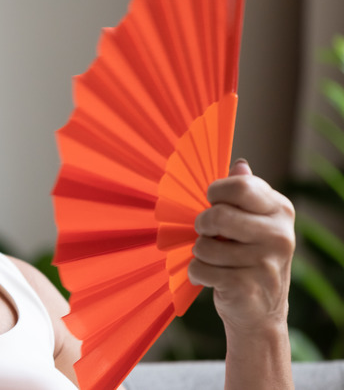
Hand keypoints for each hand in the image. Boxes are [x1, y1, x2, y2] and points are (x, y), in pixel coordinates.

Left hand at [188, 159, 295, 333]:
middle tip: (208, 233)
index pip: (239, 186)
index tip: (213, 203)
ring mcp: (265, 262)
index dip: (215, 193)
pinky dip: (197, 274)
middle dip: (202, 225)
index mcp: (280, 210)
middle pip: (218, 215)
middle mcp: (279, 235)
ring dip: (200, 254)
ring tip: (216, 260)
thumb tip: (239, 165)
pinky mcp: (247, 286)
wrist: (261, 311)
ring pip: (204, 245)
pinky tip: (213, 278)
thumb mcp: (253, 222)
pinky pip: (200, 269)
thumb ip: (245, 193)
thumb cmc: (249, 257)